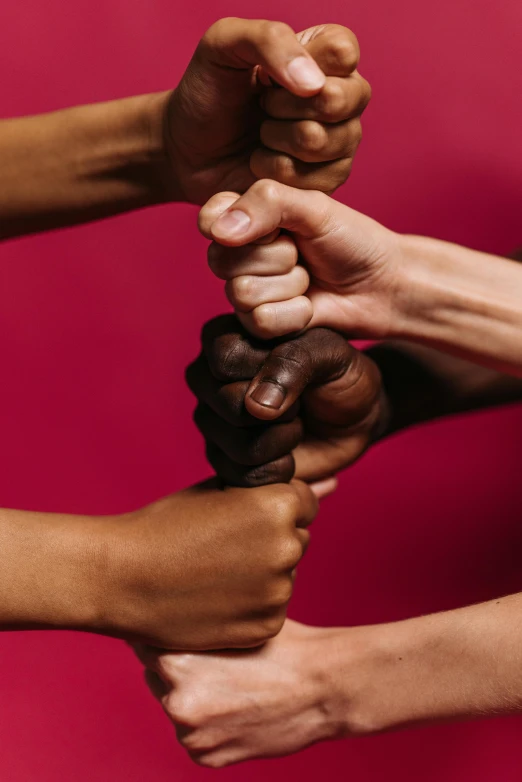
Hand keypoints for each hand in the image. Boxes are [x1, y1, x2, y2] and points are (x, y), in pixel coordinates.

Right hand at [105, 479, 315, 648]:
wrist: (122, 578)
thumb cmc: (167, 525)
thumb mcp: (221, 491)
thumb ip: (281, 489)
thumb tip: (334, 483)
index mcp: (278, 504)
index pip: (304, 501)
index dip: (271, 508)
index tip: (239, 518)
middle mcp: (286, 546)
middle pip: (296, 538)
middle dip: (269, 540)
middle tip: (222, 546)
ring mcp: (278, 590)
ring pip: (284, 574)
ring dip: (262, 573)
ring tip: (214, 572)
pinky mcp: (266, 626)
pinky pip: (272, 608)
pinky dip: (251, 604)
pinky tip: (216, 597)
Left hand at [137, 620, 348, 766]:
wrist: (324, 688)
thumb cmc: (284, 646)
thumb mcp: (232, 623)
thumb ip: (194, 628)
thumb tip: (164, 619)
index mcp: (177, 661)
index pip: (144, 643)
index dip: (161, 634)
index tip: (175, 629)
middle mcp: (177, 701)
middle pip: (155, 676)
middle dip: (174, 666)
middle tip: (213, 657)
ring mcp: (192, 735)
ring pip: (174, 706)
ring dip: (191, 695)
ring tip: (232, 682)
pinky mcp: (207, 759)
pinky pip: (194, 735)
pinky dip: (208, 723)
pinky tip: (237, 706)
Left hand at [164, 19, 369, 203]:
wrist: (187, 150)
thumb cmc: (208, 92)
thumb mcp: (224, 45)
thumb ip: (269, 40)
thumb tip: (314, 84)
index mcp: (327, 54)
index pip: (343, 51)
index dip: (301, 66)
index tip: (268, 76)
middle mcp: (344, 96)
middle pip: (339, 100)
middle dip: (285, 106)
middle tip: (261, 107)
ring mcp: (341, 141)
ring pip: (327, 141)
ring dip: (278, 139)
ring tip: (260, 134)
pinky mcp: (329, 181)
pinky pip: (316, 179)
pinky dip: (277, 171)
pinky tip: (262, 162)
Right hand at [186, 315, 386, 492]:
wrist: (357, 417)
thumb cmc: (341, 374)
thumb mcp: (330, 353)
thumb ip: (294, 362)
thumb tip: (256, 405)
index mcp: (225, 336)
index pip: (226, 356)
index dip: (269, 369)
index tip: (299, 367)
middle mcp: (208, 377)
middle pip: (226, 403)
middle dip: (280, 410)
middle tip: (301, 402)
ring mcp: (211, 419)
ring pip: (234, 444)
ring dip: (282, 441)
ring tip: (296, 426)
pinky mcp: (222, 458)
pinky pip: (240, 474)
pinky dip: (278, 469)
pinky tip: (290, 454)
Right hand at [199, 181, 404, 339]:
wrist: (382, 286)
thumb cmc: (352, 240)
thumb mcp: (314, 207)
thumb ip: (267, 203)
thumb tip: (217, 231)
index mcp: (245, 217)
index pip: (210, 220)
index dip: (239, 226)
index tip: (279, 225)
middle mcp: (239, 254)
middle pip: (221, 261)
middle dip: (276, 258)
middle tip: (303, 253)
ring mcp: (247, 292)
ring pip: (241, 293)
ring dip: (289, 286)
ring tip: (310, 278)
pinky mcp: (261, 326)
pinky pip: (260, 321)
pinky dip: (295, 314)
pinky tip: (311, 305)